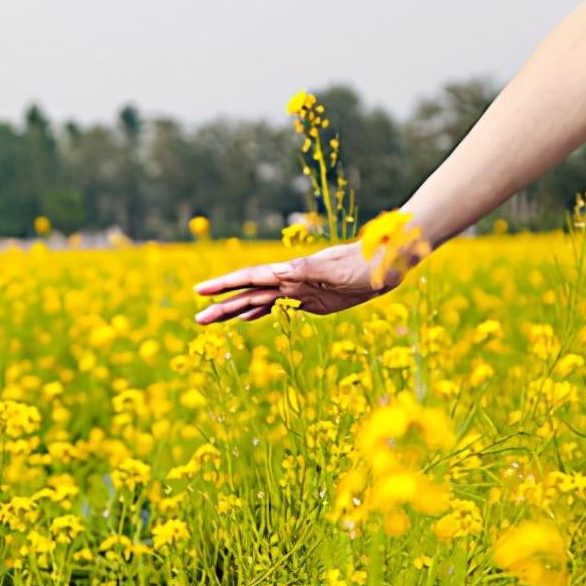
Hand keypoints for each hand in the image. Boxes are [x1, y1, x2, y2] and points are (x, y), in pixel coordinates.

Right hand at [193, 242, 396, 324]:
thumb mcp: (336, 269)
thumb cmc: (365, 264)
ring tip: (210, 321)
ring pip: (258, 302)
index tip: (200, 292)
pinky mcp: (312, 301)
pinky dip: (258, 313)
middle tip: (197, 320)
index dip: (224, 285)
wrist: (388, 264)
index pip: (250, 278)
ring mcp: (299, 291)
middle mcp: (290, 280)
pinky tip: (245, 319)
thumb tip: (276, 271)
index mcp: (291, 272)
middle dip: (222, 306)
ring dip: (234, 311)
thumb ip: (307, 270)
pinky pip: (278, 309)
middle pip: (248, 294)